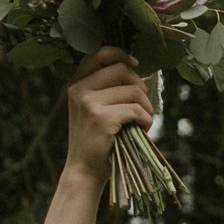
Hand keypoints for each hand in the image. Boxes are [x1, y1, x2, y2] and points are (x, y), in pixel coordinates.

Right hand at [64, 48, 151, 182]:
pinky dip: (146, 120)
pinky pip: (136, 110)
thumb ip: (107, 88)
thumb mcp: (95, 108)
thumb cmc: (98, 140)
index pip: (99, 54)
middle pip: (123, 70)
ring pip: (134, 91)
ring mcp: (89, 102)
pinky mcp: (101, 117)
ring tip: (142, 122)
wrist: (85, 169)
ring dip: (146, 107)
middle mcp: (79, 89)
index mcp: (77, 83)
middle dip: (141, 87)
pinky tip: (142, 130)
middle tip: (142, 107)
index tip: (136, 64)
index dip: (121, 54)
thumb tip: (135, 66)